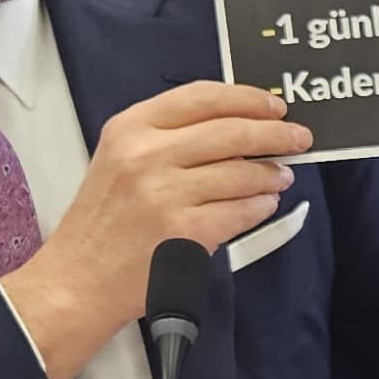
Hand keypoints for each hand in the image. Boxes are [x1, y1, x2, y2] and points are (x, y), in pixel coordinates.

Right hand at [0, 80, 307, 378]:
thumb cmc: (103, 224)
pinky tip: (263, 204)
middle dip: (275, 134)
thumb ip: (169, 137)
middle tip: (299, 138)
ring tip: (280, 177)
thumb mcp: (120, 159)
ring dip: (271, 175)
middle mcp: (147, 155)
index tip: (274, 106)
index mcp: (130, 128)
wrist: (78, 281)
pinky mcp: (186, 232)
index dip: (247, 99)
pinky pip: (241, 212)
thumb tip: (239, 126)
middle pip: (231, 132)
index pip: (202, 97)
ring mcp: (167, 194)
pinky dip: (260, 206)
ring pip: (243, 174)